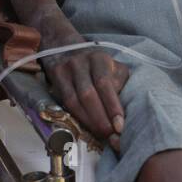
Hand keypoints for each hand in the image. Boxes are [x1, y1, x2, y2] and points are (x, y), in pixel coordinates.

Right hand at [35, 5, 128, 150]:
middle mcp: (81, 62)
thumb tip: (125, 112)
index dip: (112, 106)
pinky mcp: (55, 78)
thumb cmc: (94, 62)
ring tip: (101, 136)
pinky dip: (77, 117)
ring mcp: (66, 69)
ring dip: (89, 121)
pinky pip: (66, 102)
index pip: (105, 83)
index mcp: (100, 58)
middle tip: (111, 137)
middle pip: (89, 94)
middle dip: (101, 119)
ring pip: (75, 100)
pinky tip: (87, 127)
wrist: (63, 44)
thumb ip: (119, 83)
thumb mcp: (111, 65)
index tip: (120, 126)